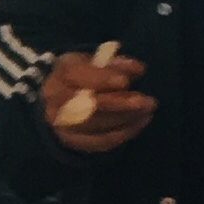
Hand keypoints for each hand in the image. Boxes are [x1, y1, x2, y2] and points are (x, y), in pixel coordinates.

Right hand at [37, 46, 156, 155]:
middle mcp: (55, 98)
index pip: (77, 75)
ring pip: (95, 125)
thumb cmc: (86, 74)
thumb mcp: (99, 61)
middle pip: (87, 105)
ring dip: (125, 120)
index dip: (101, 79)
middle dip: (120, 104)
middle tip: (148, 102)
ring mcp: (60, 122)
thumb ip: (117, 64)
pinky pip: (98, 142)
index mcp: (62, 71)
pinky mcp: (71, 140)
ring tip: (147, 113)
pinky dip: (121, 134)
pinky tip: (138, 124)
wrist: (62, 97)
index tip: (125, 82)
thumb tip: (138, 69)